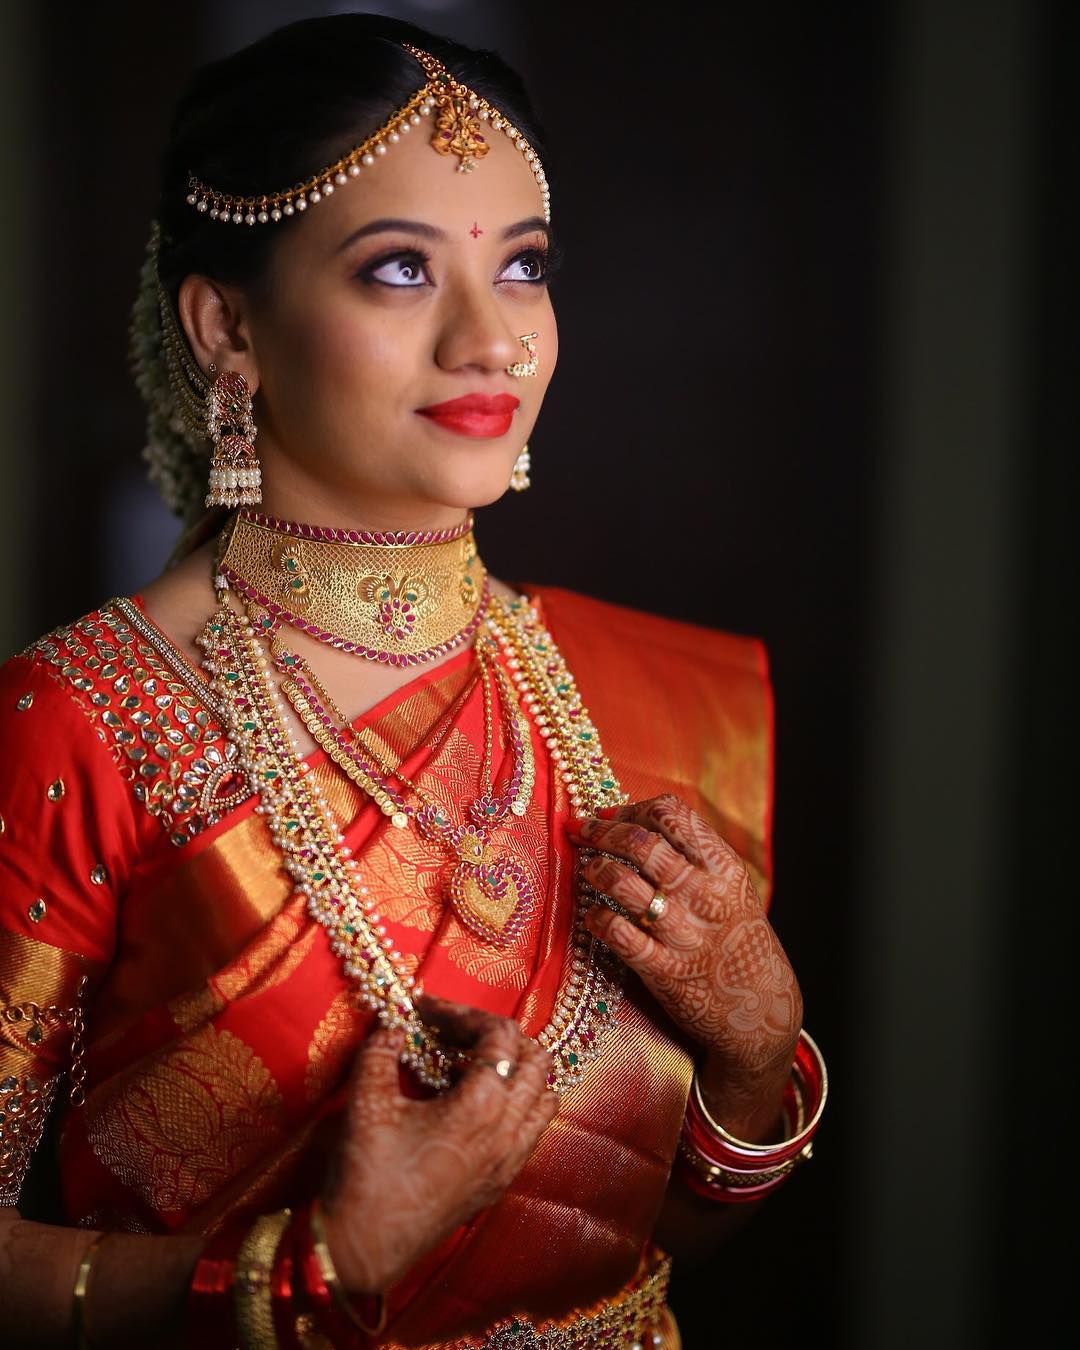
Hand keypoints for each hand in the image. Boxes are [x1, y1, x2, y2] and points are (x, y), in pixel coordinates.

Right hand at [319, 996, 557, 1294]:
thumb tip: (394, 1026)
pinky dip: (521, 1104)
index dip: (464, 1012)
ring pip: (543, 1096)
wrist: (364, 1248)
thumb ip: (381, 1050)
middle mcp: (508, 1130)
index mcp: (481, 1105)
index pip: (498, 1035)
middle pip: (535, 1059)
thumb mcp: (366, 1101)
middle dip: (498, 1036)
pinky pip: (533, 1130)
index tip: (428, 1011)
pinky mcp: (501, 1182)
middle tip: (456, 1031)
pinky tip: (483, 1102)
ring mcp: (509, 1160)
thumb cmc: (365, 1174)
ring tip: (476, 1062)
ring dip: (518, 1069)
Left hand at [570, 795, 801, 1132]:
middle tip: (582, 831)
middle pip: (641, 842)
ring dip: (595, 869)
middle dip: (601, 831)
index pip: (672, 814)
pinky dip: (595, 918)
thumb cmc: (739, 942)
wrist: (762, 1013)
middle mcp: (705, 895)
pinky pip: (617, 933)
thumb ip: (695, 856)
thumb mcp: (733, 890)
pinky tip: (592, 915)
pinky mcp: (663, 970)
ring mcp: (683, 933)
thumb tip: (634, 820)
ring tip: (588, 869)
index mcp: (725, 868)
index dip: (633, 808)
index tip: (612, 816)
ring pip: (623, 882)